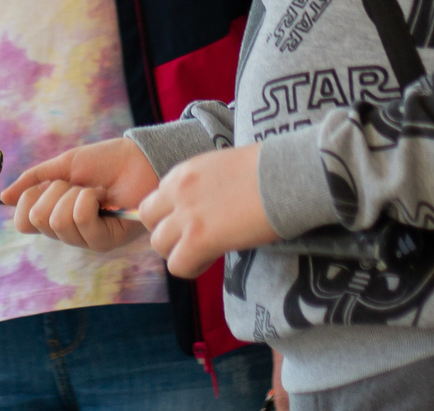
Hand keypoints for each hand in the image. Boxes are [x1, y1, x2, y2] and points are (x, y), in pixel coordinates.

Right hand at [2, 136, 157, 251]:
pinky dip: (89, 200)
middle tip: (77, 185)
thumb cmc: (105, 162)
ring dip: (75, 194)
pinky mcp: (104, 241)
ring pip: (58, 220)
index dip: (29, 200)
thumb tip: (3, 198)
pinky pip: (81, 220)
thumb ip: (34, 180)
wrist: (139, 159)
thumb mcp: (63, 166)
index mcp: (54, 214)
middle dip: (55, 191)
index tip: (47, 184)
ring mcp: (84, 239)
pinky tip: (104, 199)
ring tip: (95, 191)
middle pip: (38, 220)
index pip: (24, 223)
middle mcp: (67, 231)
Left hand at [135, 143, 277, 279]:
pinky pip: (177, 265)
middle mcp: (177, 190)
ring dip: (178, 251)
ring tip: (205, 252)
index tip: (197, 220)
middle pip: (148, 219)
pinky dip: (192, 268)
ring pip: (158, 244)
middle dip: (168, 232)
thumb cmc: (269, 169)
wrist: (286, 174)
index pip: (157, 197)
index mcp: (184, 171)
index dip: (173, 213)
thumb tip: (211, 204)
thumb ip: (206, 184)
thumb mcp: (224, 167)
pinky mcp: (200, 239)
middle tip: (195, 239)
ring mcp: (186, 215)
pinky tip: (213, 259)